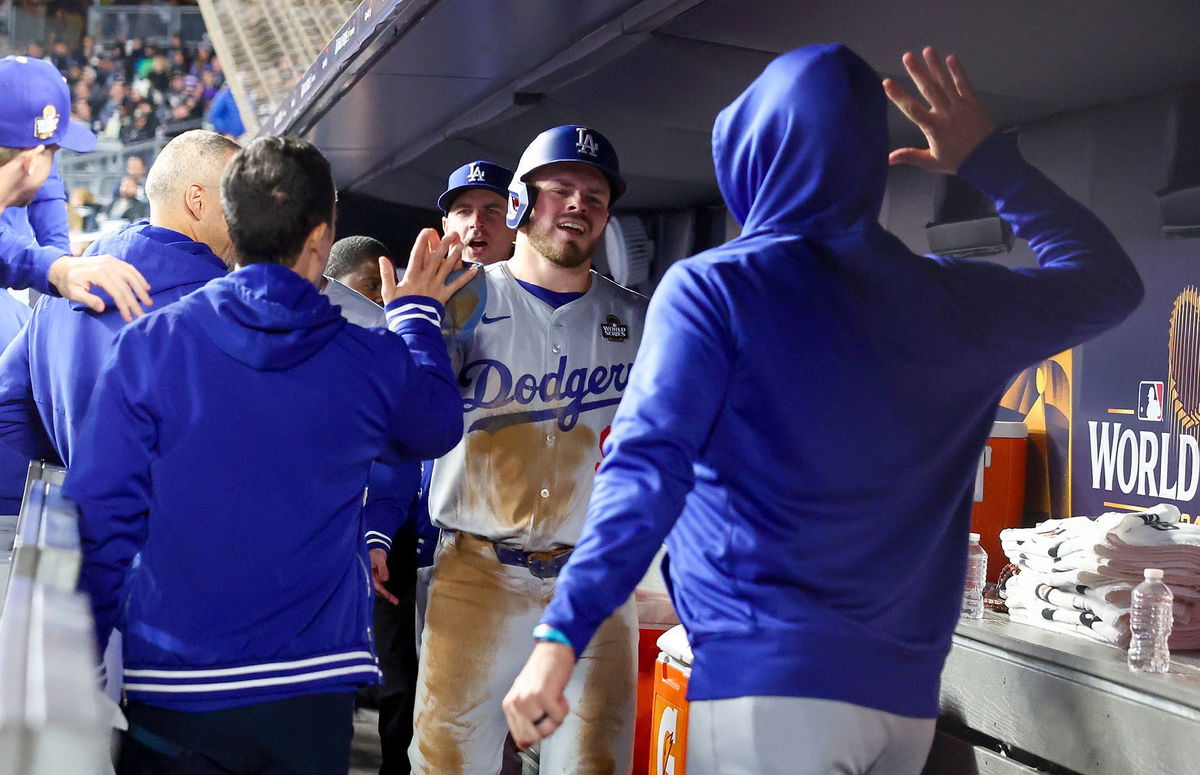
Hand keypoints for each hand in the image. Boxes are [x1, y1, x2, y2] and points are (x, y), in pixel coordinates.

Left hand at [48, 254, 152, 322]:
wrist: (61, 267)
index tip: (129, 318)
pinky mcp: (112, 260)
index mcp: (98, 273)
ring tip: (148, 301)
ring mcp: (110, 261)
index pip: (117, 292)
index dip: (124, 306)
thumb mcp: (72, 293)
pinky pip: (129, 268)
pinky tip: (145, 286)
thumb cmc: (66, 282)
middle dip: (135, 301)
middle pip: (126, 285)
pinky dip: (139, 277)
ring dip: (141, 288)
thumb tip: (102, 307)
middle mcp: (107, 265)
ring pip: (131, 275)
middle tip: (142, 314)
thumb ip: (88, 299)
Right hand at [369, 548, 397, 604]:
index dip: (380, 590)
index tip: (386, 595)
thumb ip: (382, 569)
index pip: (373, 584)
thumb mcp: (379, 559)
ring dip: (386, 595)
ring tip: (395, 600)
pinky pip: (380, 587)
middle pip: (376, 589)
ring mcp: (372, 580)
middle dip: (385, 595)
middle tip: (394, 600)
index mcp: (367, 574)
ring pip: (379, 589)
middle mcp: (369, 579)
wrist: (374, 553)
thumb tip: (385, 579)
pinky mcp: (376, 580)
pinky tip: (391, 597)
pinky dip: (385, 592)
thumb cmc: (375, 555)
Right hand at [380, 228, 476, 305]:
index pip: (417, 255)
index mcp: (412, 276)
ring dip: (455, 256)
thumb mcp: (388, 291)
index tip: (426, 230)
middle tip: (451, 233)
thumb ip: (386, 274)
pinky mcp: (444, 295)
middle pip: (436, 258)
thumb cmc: (398, 309)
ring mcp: (436, 286)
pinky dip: (466, 277)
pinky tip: (474, 270)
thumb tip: (382, 258)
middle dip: (443, 244)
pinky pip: (457, 285)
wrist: (411, 324)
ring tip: (461, 245)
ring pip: (447, 268)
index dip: (421, 242)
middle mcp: (426, 278)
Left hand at [502, 642, 575, 749]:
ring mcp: (528, 700)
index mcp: (509, 705)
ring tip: (555, 698)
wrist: (553, 650)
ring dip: (557, 717)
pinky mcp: (543, 696)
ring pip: (547, 729)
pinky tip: (559, 693)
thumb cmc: (543, 672)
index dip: (537, 733)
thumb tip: (523, 746)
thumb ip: (523, 721)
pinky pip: (558, 717)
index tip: (543, 721)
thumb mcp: (526, 696)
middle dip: (547, 728)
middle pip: (533, 737)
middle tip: (550, 710)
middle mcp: (516, 703)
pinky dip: (564, 708)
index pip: (520, 738)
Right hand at [882, 46, 995, 173]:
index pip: (912, 109)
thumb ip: (910, 156)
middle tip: (907, 56)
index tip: (887, 82)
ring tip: (928, 50)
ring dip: (936, 66)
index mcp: (933, 128)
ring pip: (945, 83)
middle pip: (928, 90)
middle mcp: (945, 113)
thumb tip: (888, 159)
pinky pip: (964, 84)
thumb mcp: (931, 162)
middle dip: (917, 72)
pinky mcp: (973, 102)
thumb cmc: (957, 161)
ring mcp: (960, 106)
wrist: (987, 159)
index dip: (898, 95)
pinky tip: (951, 58)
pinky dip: (957, 71)